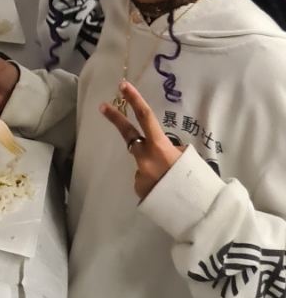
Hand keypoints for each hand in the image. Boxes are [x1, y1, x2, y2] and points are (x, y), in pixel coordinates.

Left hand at [100, 81, 183, 199]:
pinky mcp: (138, 188)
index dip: (134, 100)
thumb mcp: (187, 157)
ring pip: (142, 163)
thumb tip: (163, 149)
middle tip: (102, 106)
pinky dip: (153, 181)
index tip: (123, 86)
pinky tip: (164, 190)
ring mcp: (139, 173)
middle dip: (115, 118)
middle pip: (128, 134)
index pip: (145, 117)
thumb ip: (171, 149)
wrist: (194, 210)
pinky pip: (144, 179)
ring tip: (169, 180)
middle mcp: (145, 158)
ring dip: (152, 167)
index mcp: (160, 147)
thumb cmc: (195, 181)